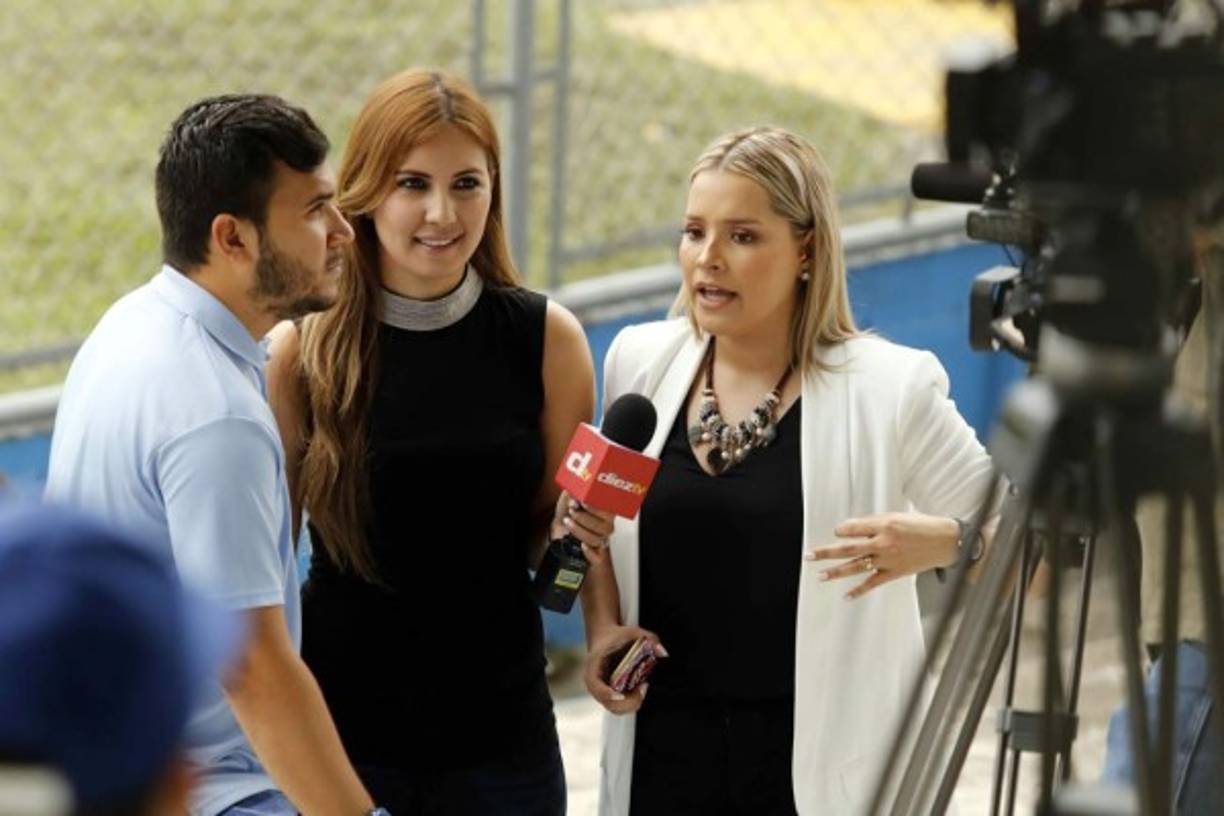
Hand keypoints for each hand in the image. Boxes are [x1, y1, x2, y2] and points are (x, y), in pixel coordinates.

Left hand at [550, 491, 614, 564]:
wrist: (559, 528)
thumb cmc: (568, 512)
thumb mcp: (569, 497)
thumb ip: (574, 491)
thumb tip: (575, 488)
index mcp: (604, 511)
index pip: (608, 511)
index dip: (595, 508)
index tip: (583, 502)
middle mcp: (605, 526)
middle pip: (604, 527)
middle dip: (584, 518)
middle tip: (572, 512)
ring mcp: (600, 539)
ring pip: (597, 539)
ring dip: (580, 531)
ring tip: (568, 523)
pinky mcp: (594, 553)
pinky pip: (598, 557)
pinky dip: (590, 552)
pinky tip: (582, 546)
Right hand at [585, 624, 666, 714]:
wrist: (605, 639)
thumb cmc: (615, 637)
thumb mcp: (630, 632)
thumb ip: (648, 638)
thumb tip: (662, 651)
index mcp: (593, 668)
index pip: (594, 686)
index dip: (606, 693)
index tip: (620, 695)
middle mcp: (596, 685)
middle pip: (609, 704)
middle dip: (629, 701)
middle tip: (643, 686)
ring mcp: (604, 693)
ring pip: (617, 709)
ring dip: (633, 702)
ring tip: (643, 686)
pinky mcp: (613, 697)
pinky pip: (623, 706)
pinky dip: (634, 701)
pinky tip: (641, 687)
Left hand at [805, 512, 958, 599]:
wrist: (945, 542)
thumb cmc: (922, 526)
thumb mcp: (897, 516)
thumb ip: (874, 522)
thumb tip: (852, 527)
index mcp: (884, 525)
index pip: (854, 528)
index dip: (842, 530)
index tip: (836, 532)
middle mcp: (883, 543)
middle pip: (848, 549)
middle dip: (826, 552)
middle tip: (809, 555)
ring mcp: (888, 560)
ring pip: (856, 567)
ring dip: (836, 572)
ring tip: (820, 576)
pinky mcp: (894, 573)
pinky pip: (872, 583)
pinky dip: (859, 590)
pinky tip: (846, 596)